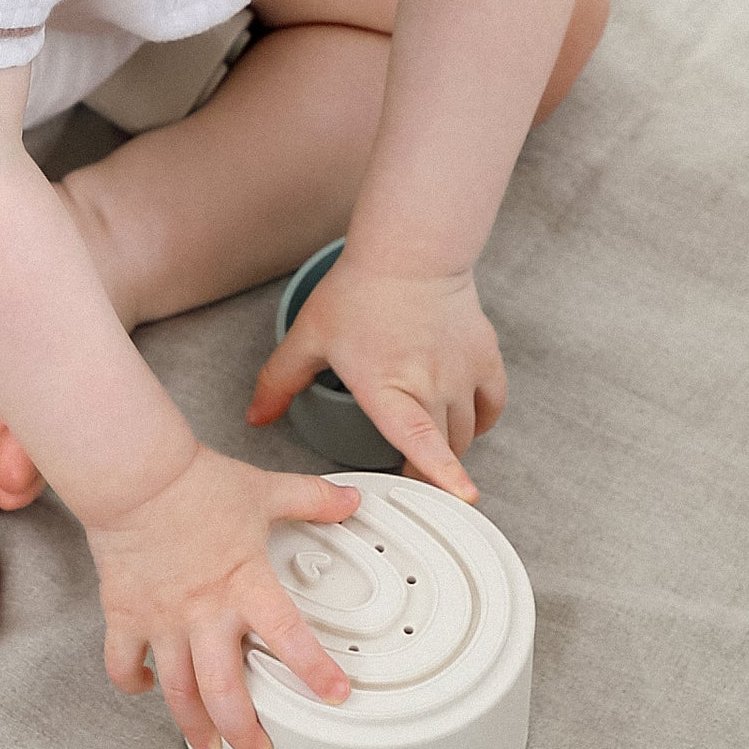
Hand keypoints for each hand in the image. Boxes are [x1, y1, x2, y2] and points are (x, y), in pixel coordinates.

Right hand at [83, 442, 360, 748]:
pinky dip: (133, 683)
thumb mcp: (265, 489)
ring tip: (209, 747)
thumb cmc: (195, 483)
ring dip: (194, 725)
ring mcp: (162, 620)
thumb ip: (312, 499)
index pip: (288, 636)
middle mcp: (204, 612)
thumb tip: (351, 498)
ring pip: (177, 691)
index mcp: (244, 584)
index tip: (336, 696)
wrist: (135, 476)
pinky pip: (124, 664)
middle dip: (245, 731)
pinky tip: (145, 688)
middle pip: (225, 691)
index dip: (314, 671)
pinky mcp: (125, 616)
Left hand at [246, 252, 506, 503]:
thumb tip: (256, 416)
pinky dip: (481, 421)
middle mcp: (431, 385)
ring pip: (467, 433)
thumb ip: (280, 382)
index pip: (419, 439)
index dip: (442, 472)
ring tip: (430, 444)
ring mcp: (463, 373)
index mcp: (387, 386)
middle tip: (405, 475)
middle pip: (443, 449)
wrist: (410, 250)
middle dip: (425, 472)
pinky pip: (493, 406)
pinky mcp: (486, 358)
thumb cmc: (361, 290)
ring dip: (451, 448)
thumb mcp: (310, 336)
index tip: (463, 497)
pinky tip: (464, 420)